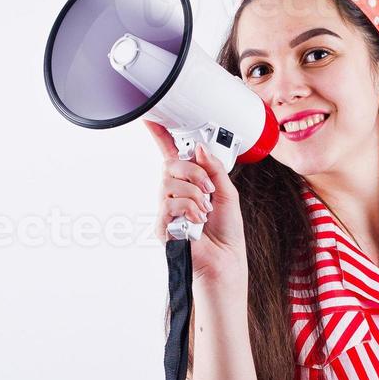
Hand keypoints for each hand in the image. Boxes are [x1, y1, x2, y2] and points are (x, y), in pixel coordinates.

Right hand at [143, 120, 246, 286]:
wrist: (225, 259)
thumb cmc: (226, 231)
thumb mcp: (226, 192)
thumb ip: (214, 169)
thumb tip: (199, 149)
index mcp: (190, 183)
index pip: (170, 154)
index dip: (160, 136)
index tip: (151, 120)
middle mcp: (174, 193)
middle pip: (170, 165)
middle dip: (194, 173)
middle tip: (208, 190)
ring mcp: (166, 209)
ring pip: (170, 184)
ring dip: (194, 195)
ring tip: (204, 211)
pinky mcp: (162, 225)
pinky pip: (170, 204)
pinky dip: (189, 209)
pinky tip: (196, 221)